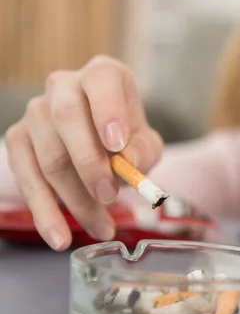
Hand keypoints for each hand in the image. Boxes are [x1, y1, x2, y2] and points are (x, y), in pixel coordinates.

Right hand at [4, 55, 162, 249]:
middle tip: (110, 197)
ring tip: (102, 228)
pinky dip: (45, 212)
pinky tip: (60, 238)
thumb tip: (130, 162)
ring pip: (49, 157)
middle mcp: (64, 85)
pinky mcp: (18, 139)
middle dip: (89, 164)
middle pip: (66, 118)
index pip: (102, 80)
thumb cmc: (127, 140)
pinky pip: (26, 178)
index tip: (118, 145)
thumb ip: (144, 150)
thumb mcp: (146, 144)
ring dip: (76, 200)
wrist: (103, 143)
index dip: (108, 110)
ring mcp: (36, 112)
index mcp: (103, 76)